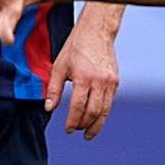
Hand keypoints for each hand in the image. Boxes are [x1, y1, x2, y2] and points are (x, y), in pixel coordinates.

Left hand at [49, 17, 118, 137]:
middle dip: (84, 125)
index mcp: (84, 78)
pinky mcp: (115, 82)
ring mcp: (110, 82)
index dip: (72, 121)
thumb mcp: (59, 66)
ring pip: (105, 111)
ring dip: (96, 124)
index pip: (78, 107)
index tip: (68, 130)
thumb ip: (54, 89)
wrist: (96, 32)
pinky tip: (95, 118)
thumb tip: (49, 108)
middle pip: (93, 112)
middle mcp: (99, 81)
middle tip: (76, 130)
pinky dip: (102, 113)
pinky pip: (109, 103)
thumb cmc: (75, 48)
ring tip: (88, 133)